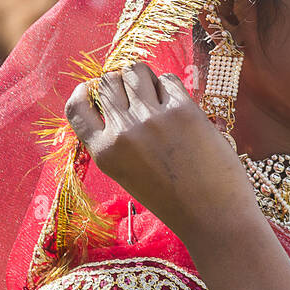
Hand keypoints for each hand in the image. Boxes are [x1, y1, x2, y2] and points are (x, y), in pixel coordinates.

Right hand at [64, 62, 259, 246]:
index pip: (76, 108)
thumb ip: (118, 141)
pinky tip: (180, 107)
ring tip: (159, 97)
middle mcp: (123, 132)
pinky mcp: (183, 111)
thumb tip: (119, 98)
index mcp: (105, 154)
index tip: (94, 88)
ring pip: (136, 71)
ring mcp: (152, 119)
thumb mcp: (130, 175)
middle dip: (122, 83)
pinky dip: (172, 87)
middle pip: (109, 82)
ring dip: (145, 78)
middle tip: (140, 98)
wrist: (213, 218)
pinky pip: (168, 79)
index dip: (86, 93)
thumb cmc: (174, 201)